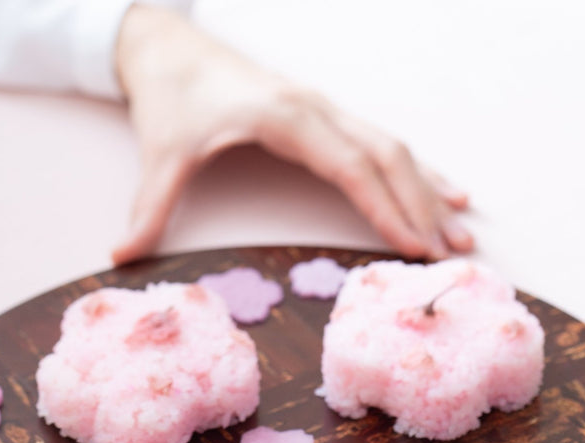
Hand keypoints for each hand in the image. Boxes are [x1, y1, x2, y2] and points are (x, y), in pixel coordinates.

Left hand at [111, 5, 472, 264]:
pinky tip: (444, 190)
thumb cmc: (170, 97)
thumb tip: (122, 255)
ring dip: (429, 190)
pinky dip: (416, 170)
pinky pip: (381, 142)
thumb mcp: (160, 152)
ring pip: (393, 148)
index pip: (351, 167)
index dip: (386, 208)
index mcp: (287, 117)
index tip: (413, 247)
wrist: (167, 45)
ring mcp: (326, 108)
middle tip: (450, 254)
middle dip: (422, 207)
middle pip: (387, 158)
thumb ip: (149, 206)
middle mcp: (317, 108)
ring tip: (462, 230)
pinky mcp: (324, 115)